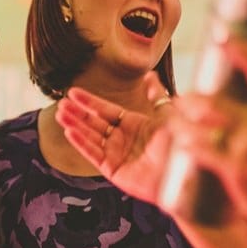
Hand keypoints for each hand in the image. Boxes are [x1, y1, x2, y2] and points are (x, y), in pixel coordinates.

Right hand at [56, 72, 173, 202]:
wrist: (185, 171)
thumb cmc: (181, 144)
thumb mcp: (169, 114)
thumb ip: (156, 95)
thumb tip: (151, 76)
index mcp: (133, 124)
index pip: (105, 110)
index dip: (89, 101)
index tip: (73, 92)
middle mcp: (122, 139)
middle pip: (94, 123)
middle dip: (77, 113)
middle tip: (61, 104)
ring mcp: (117, 155)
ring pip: (90, 137)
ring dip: (75, 125)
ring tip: (61, 115)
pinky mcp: (113, 170)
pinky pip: (94, 154)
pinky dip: (81, 143)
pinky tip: (69, 131)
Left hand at [169, 37, 246, 225]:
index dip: (244, 51)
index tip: (222, 36)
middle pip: (218, 101)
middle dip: (191, 100)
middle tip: (179, 101)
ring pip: (205, 124)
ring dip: (181, 121)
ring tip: (172, 121)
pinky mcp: (239, 167)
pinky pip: (204, 150)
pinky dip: (188, 144)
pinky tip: (181, 143)